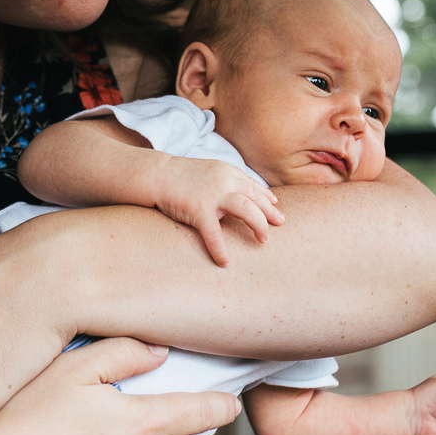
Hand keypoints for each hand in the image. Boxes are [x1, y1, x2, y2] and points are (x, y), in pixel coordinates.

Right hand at [150, 156, 282, 264]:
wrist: (155, 174)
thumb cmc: (179, 176)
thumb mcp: (208, 172)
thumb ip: (224, 181)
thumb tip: (241, 196)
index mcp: (227, 172)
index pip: (252, 185)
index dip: (266, 197)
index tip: (275, 207)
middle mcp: (224, 181)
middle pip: (256, 197)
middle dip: (269, 212)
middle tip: (280, 224)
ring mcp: (212, 195)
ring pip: (246, 209)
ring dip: (258, 225)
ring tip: (263, 240)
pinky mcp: (198, 209)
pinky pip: (214, 233)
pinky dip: (220, 249)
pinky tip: (225, 262)